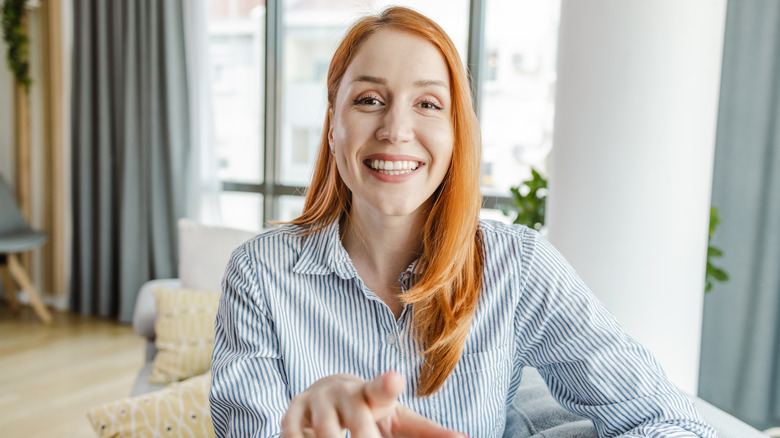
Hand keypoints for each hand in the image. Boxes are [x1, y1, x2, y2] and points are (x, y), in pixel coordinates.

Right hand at [280, 371, 465, 437]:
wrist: (327, 393)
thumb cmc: (371, 411)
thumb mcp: (399, 420)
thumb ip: (429, 431)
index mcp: (374, 395)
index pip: (382, 388)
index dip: (388, 384)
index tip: (395, 379)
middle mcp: (344, 394)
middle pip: (356, 424)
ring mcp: (316, 402)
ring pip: (325, 434)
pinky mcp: (291, 413)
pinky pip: (293, 437)